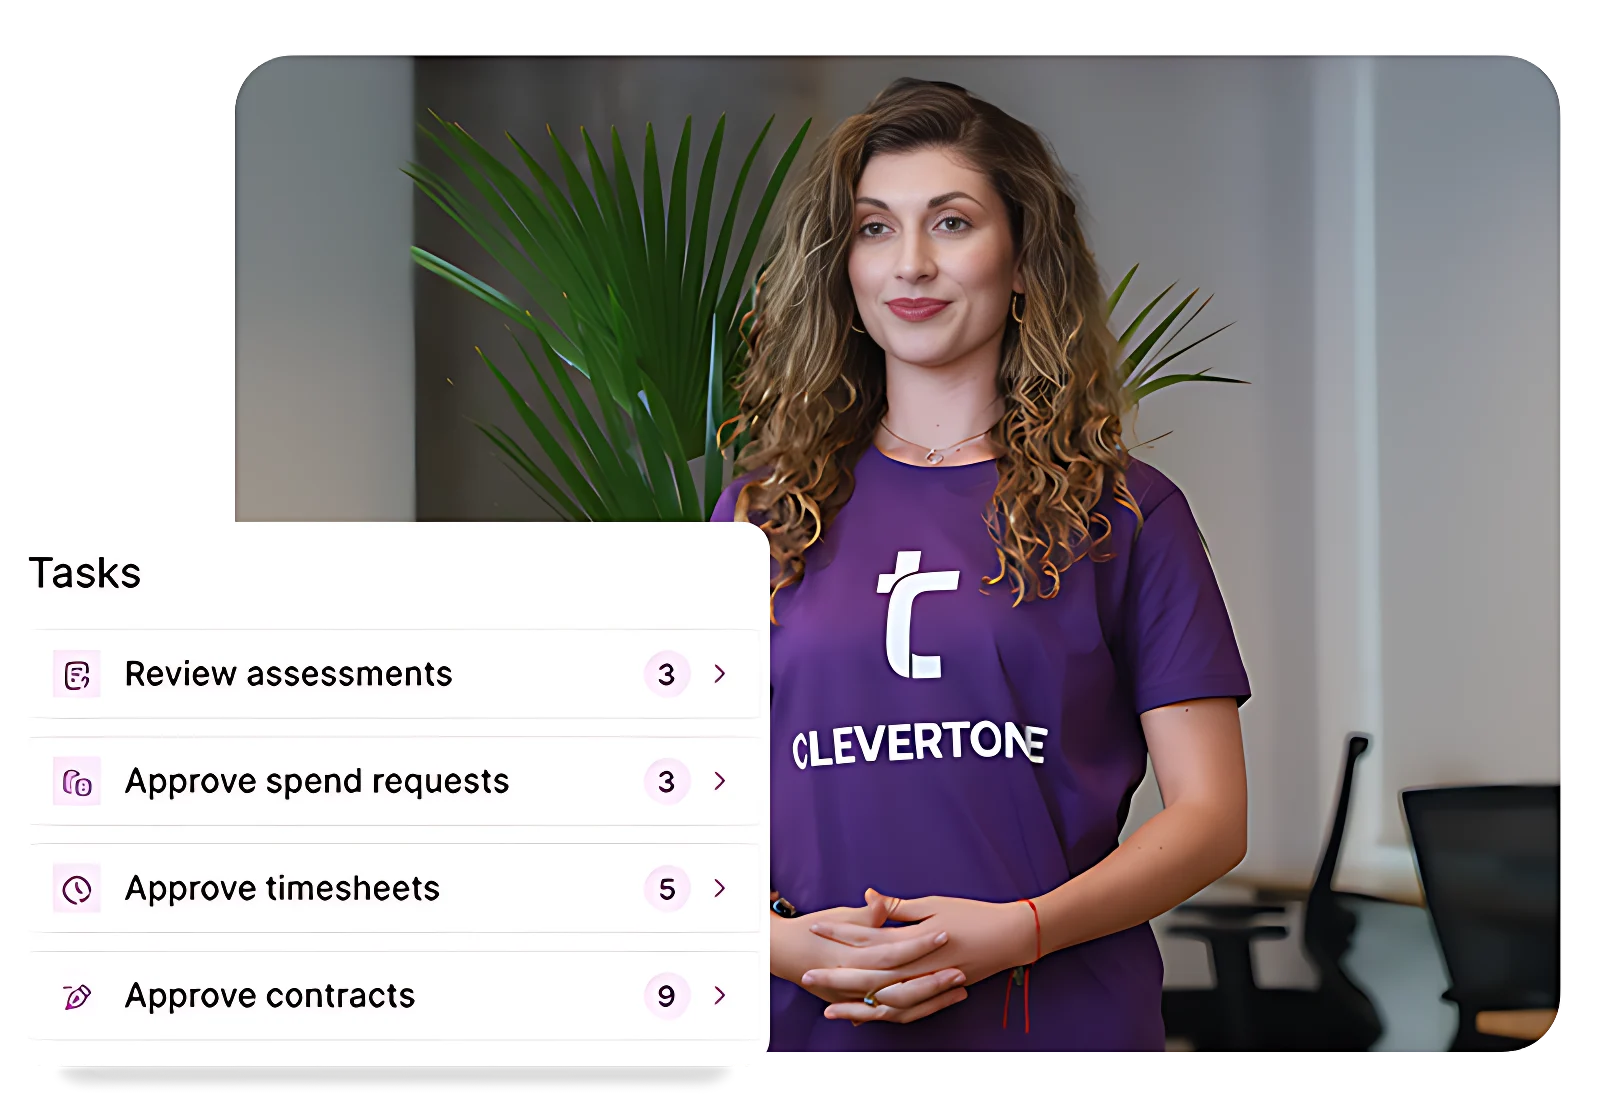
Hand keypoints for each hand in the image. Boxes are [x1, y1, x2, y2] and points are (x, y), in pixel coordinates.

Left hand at [803, 888, 1036, 1023]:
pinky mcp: (937, 994)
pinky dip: (884, 1016)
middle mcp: (919, 969)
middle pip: (870, 979)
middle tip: (808, 978)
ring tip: (830, 1009)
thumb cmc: (974, 916)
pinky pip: (906, 1013)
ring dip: (856, 1006)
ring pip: (885, 1004)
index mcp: (916, 942)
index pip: (869, 940)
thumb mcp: (934, 904)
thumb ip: (898, 908)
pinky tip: (866, 1016)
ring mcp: (929, 986)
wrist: (1011, 937)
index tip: (817, 929)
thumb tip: (868, 895)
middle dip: (837, 979)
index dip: (841, 935)